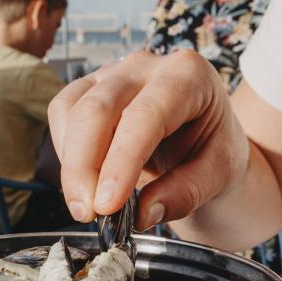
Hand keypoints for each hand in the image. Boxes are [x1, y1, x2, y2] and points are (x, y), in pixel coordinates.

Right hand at [48, 50, 247, 230]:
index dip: (121, 162)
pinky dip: (66, 154)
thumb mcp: (219, 174)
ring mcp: (112, 74)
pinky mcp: (88, 89)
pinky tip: (83, 183)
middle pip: (97, 109)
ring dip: (71, 164)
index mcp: (188, 75)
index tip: (108, 205)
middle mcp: (145, 66)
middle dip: (84, 167)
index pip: (145, 115)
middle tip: (88, 214)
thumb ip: (187, 192)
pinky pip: (62, 115)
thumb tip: (144, 213)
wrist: (204, 140)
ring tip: (86, 207)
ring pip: (72, 110)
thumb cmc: (213, 150)